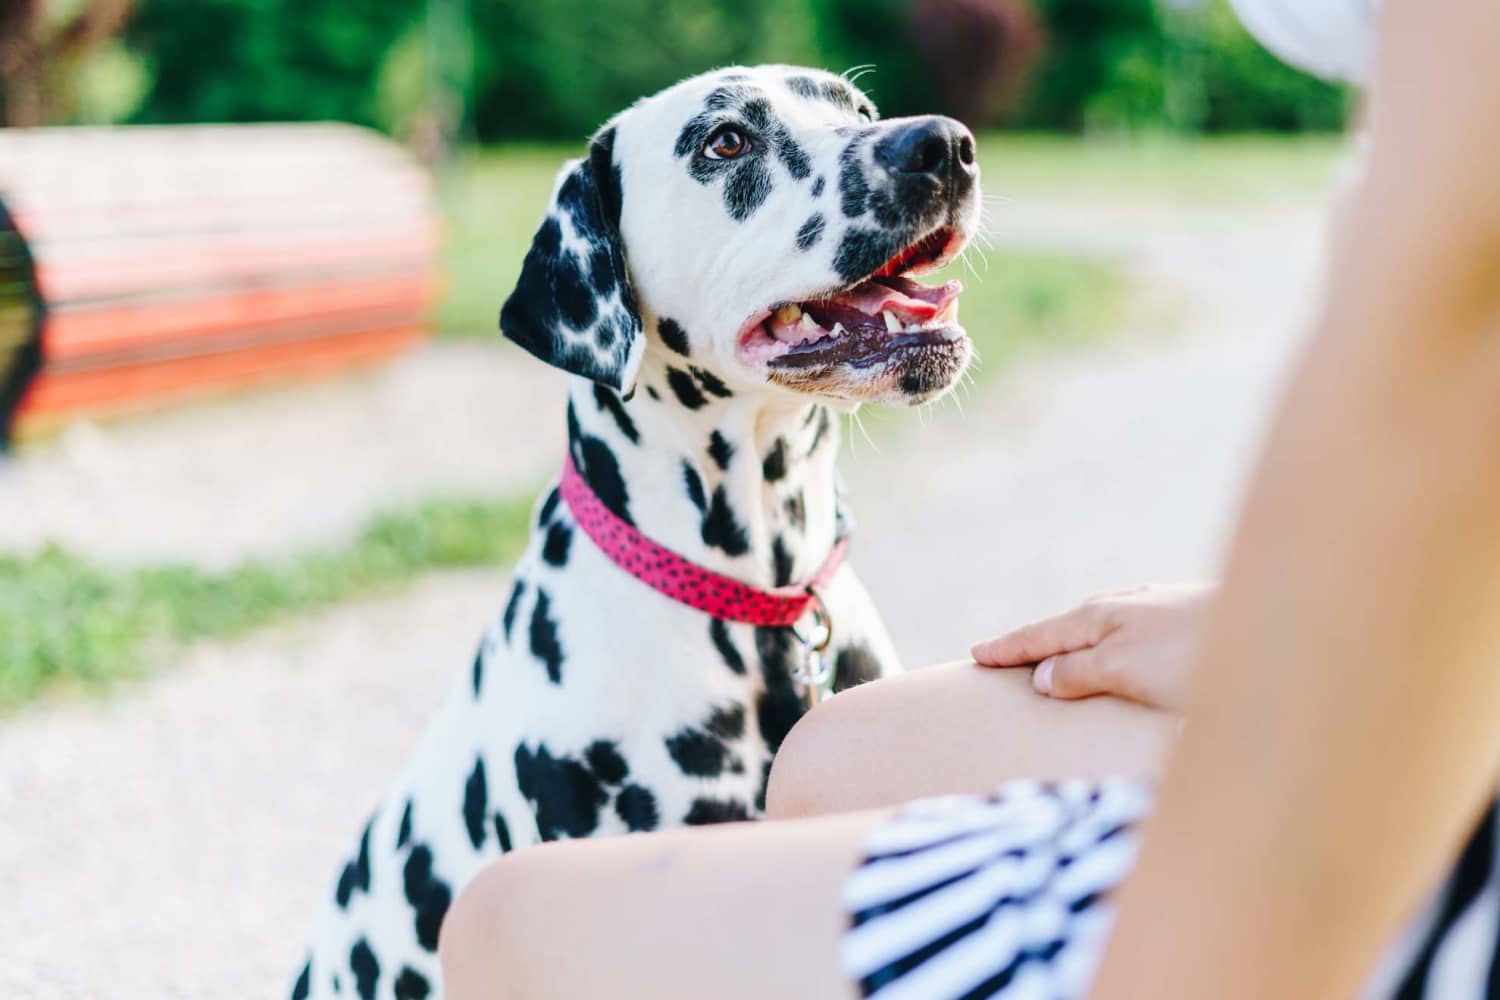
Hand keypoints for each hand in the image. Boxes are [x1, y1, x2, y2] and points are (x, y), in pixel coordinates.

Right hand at [970, 582, 1215, 711]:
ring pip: (1111, 630)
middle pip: (1073, 627)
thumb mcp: (1125, 668)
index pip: (1041, 635)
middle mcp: (1131, 607)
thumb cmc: (1199, 656)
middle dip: (1043, 642)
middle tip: (1013, 656)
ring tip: (1070, 660)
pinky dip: (1122, 650)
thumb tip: (1043, 674)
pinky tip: (1138, 657)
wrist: (1284, 630)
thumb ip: (1080, 671)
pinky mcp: (1199, 625)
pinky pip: (1142, 638)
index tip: (977, 655)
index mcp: (1104, 616)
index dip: (1008, 648)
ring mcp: (1166, 612)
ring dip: (1085, 645)